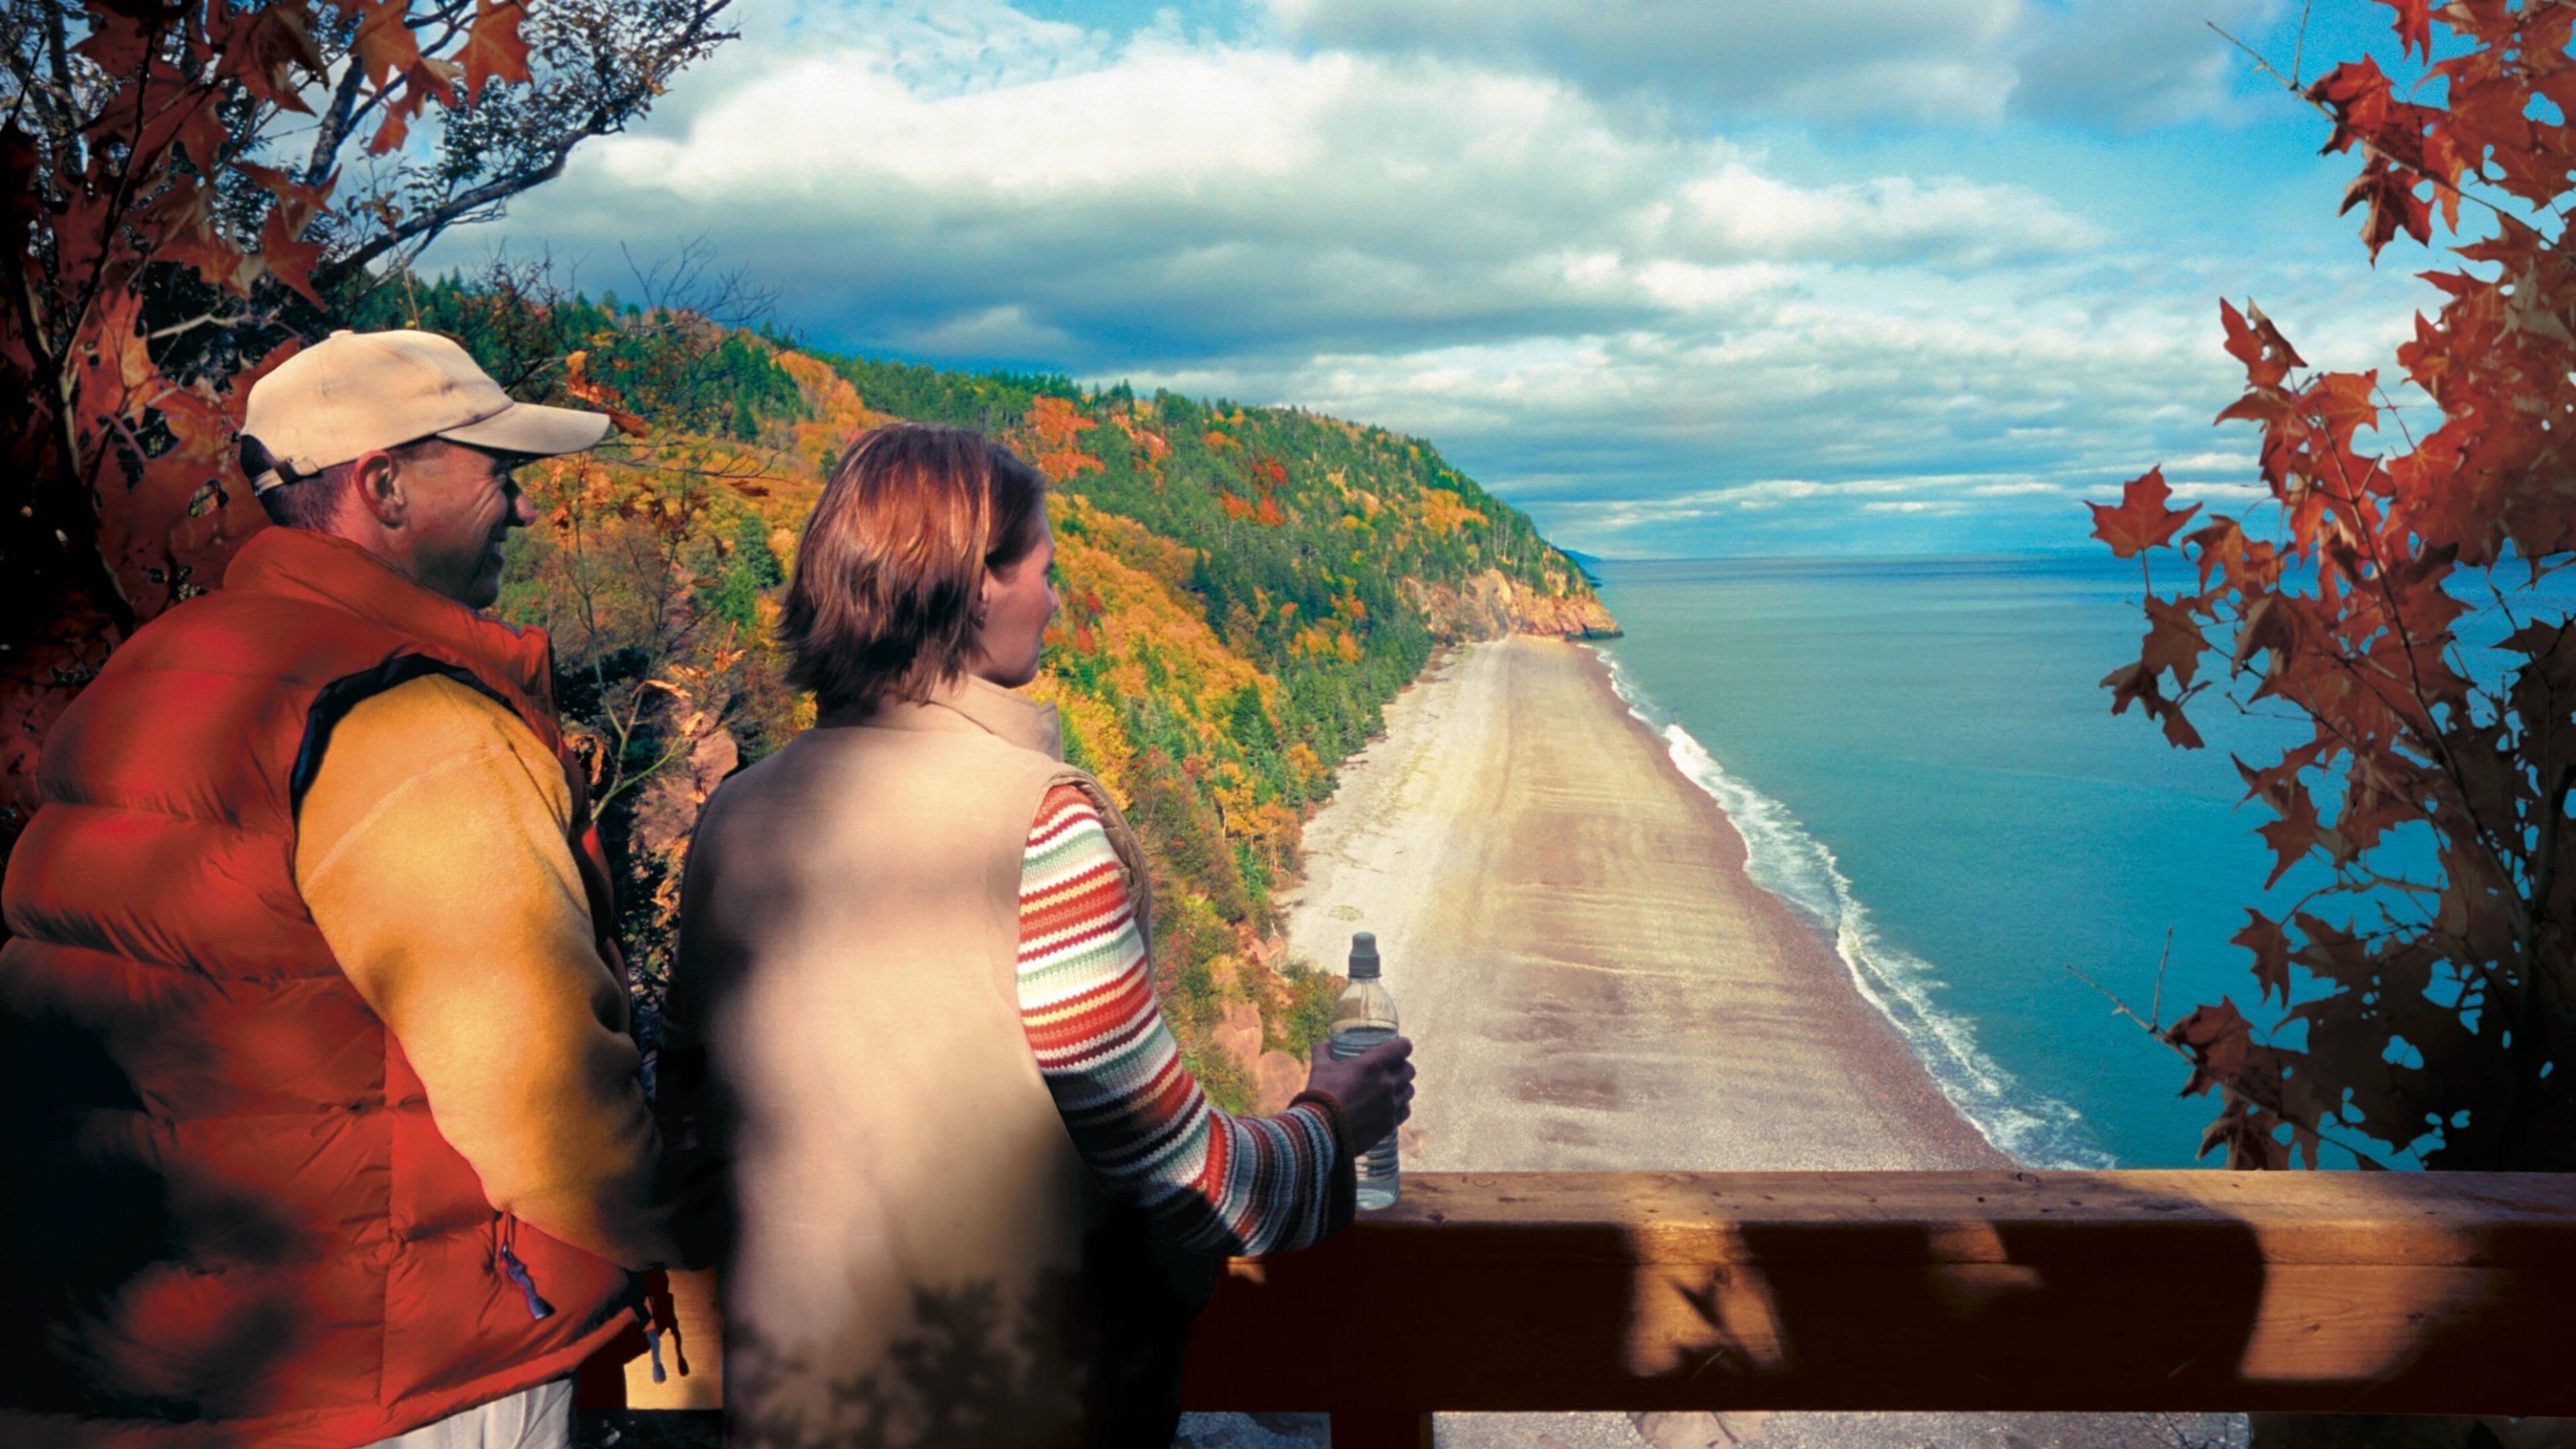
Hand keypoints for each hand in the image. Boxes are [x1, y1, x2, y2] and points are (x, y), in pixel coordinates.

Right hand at [1303, 1036, 1413, 1150]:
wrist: (1320, 1131)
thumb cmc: (1320, 1095)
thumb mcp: (1319, 1067)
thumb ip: (1323, 1051)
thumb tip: (1327, 1044)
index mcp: (1373, 1064)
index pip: (1403, 1047)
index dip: (1402, 1045)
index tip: (1396, 1047)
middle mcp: (1387, 1083)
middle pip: (1409, 1069)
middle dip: (1402, 1067)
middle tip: (1391, 1069)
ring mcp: (1390, 1105)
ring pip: (1409, 1090)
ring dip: (1402, 1087)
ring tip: (1392, 1089)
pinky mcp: (1389, 1124)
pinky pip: (1405, 1110)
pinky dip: (1401, 1106)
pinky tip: (1391, 1106)